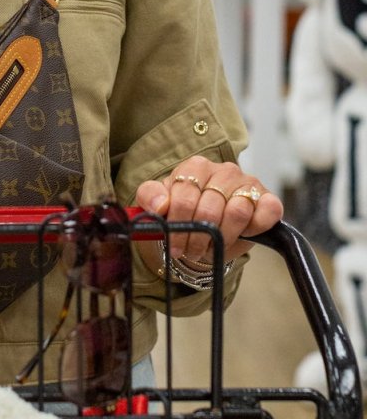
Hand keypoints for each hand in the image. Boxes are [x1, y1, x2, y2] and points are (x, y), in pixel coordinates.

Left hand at [134, 155, 283, 267]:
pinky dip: (255, 228)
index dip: (179, 226)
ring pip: (237, 212)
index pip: (185, 197)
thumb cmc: (184, 213)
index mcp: (195, 167)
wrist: (206, 227)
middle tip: (192, 251)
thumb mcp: (159, 204)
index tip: (174, 244)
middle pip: (209, 209)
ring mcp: (248, 183)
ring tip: (213, 247)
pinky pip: (267, 212)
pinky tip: (242, 235)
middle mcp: (224, 171)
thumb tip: (161, 206)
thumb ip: (149, 197)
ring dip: (223, 238)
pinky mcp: (268, 198)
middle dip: (198, 238)